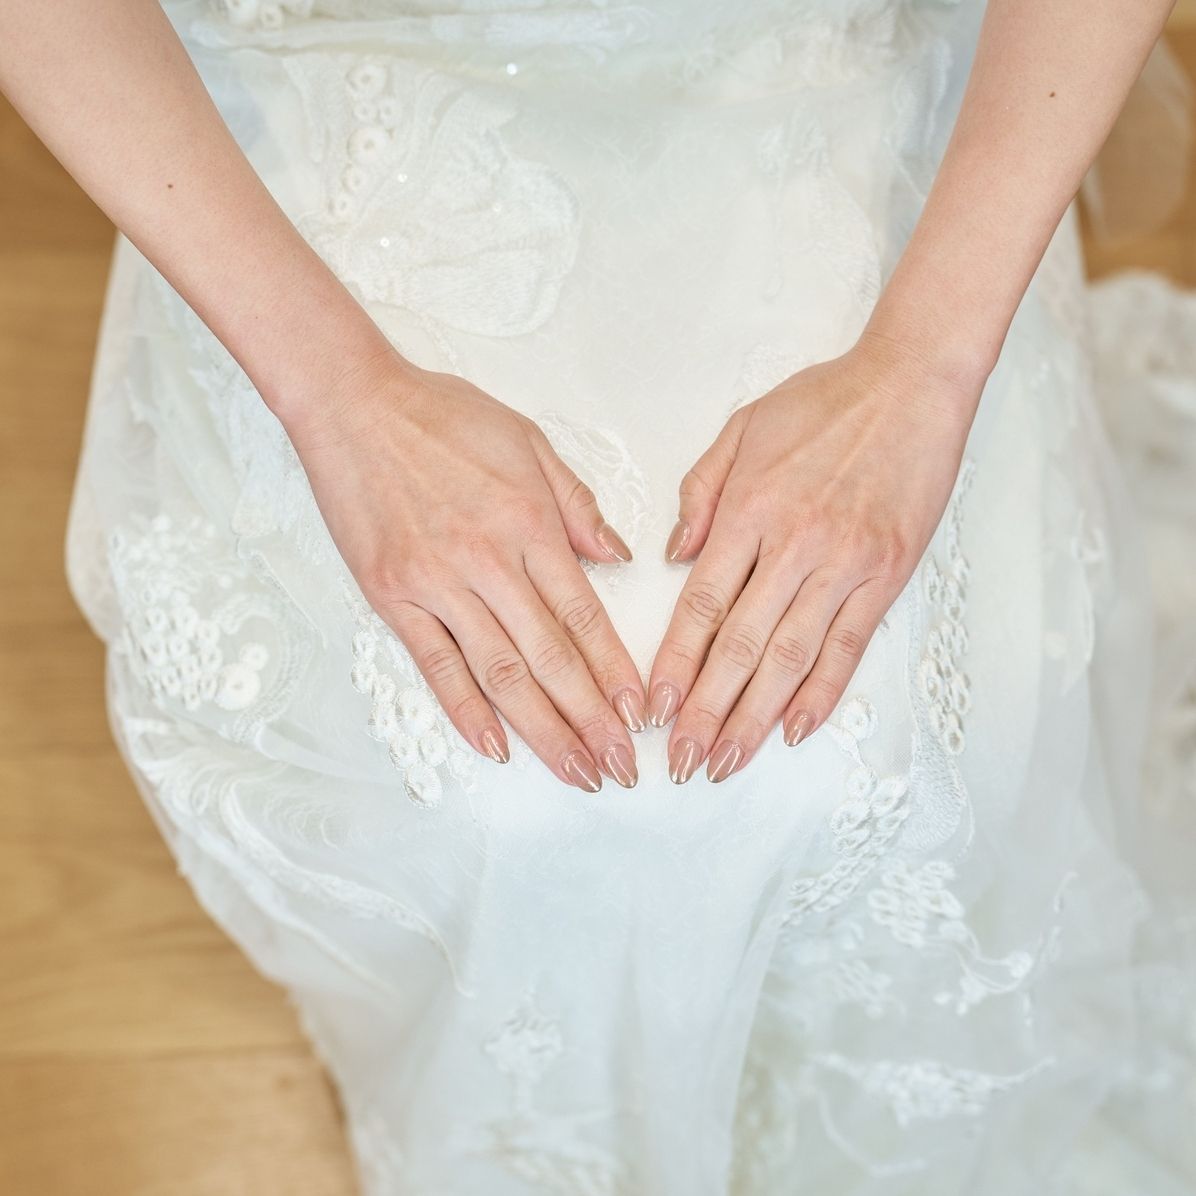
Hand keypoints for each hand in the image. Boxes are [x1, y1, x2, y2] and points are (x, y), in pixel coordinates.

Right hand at [284, 349, 646, 791]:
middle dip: (591, 720)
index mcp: (529, 524)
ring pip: (501, 673)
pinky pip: (436, 665)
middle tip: (621, 766)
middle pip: (550, 658)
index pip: (583, 615)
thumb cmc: (440, 416)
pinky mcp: (394, 597)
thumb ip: (576, 505)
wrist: (354, 405)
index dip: (614, 670)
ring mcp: (438, 584)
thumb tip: (616, 556)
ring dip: (543, 730)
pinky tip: (496, 747)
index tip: (639, 713)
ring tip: (575, 770)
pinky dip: (466, 711)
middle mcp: (487, 562)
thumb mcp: (528, 442)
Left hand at [646, 330, 981, 783]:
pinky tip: (794, 728)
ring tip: (728, 760)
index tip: (656, 706)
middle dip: (706, 711)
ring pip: (789, 658)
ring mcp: (843, 565)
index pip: (701, 605)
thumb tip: (674, 553)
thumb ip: (701, 493)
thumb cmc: (825, 402)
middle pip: (739, 646)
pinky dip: (821, 692)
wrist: (911, 385)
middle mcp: (793, 546)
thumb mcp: (742, 428)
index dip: (675, 663)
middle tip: (684, 760)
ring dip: (754, 717)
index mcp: (750, 510)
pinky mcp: (885, 576)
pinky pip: (847, 646)